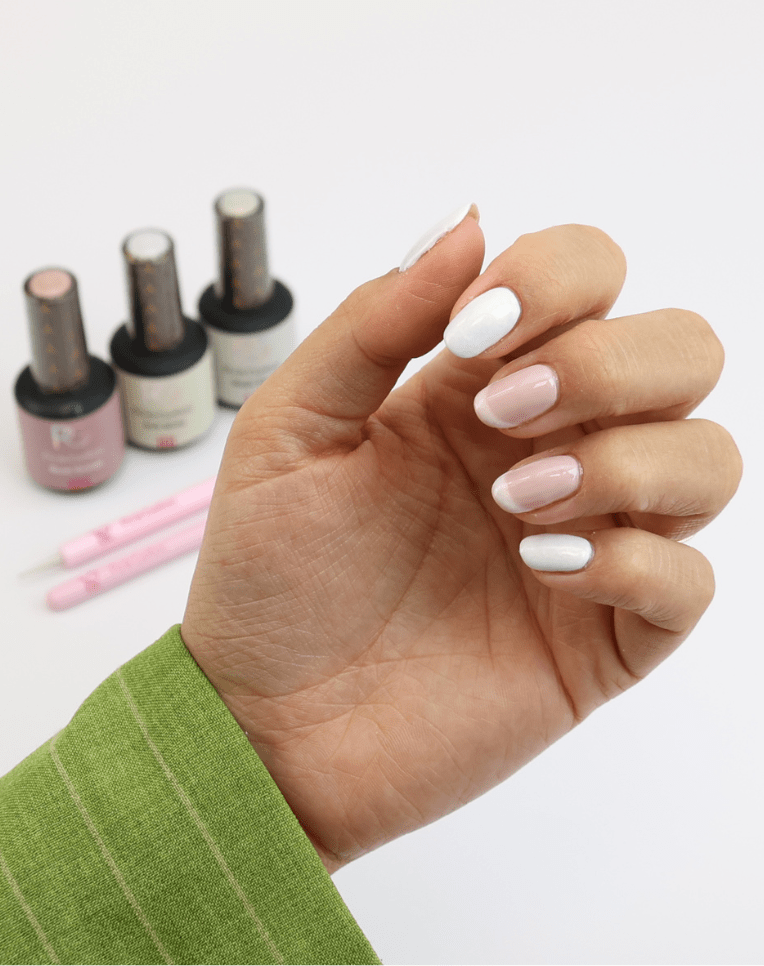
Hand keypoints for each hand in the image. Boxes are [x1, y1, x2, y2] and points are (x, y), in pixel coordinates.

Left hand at [182, 211, 740, 872]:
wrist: (266, 721)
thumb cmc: (270, 573)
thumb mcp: (291, 426)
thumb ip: (376, 322)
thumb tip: (469, 222)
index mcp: (480, 385)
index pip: (590, 276)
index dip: (557, 280)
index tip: (472, 336)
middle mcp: (551, 448)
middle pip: (681, 351)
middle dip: (609, 364)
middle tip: (503, 416)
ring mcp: (589, 541)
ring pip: (707, 458)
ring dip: (625, 459)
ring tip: (514, 503)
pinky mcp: (602, 636)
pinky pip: (688, 581)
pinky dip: (636, 560)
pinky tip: (545, 570)